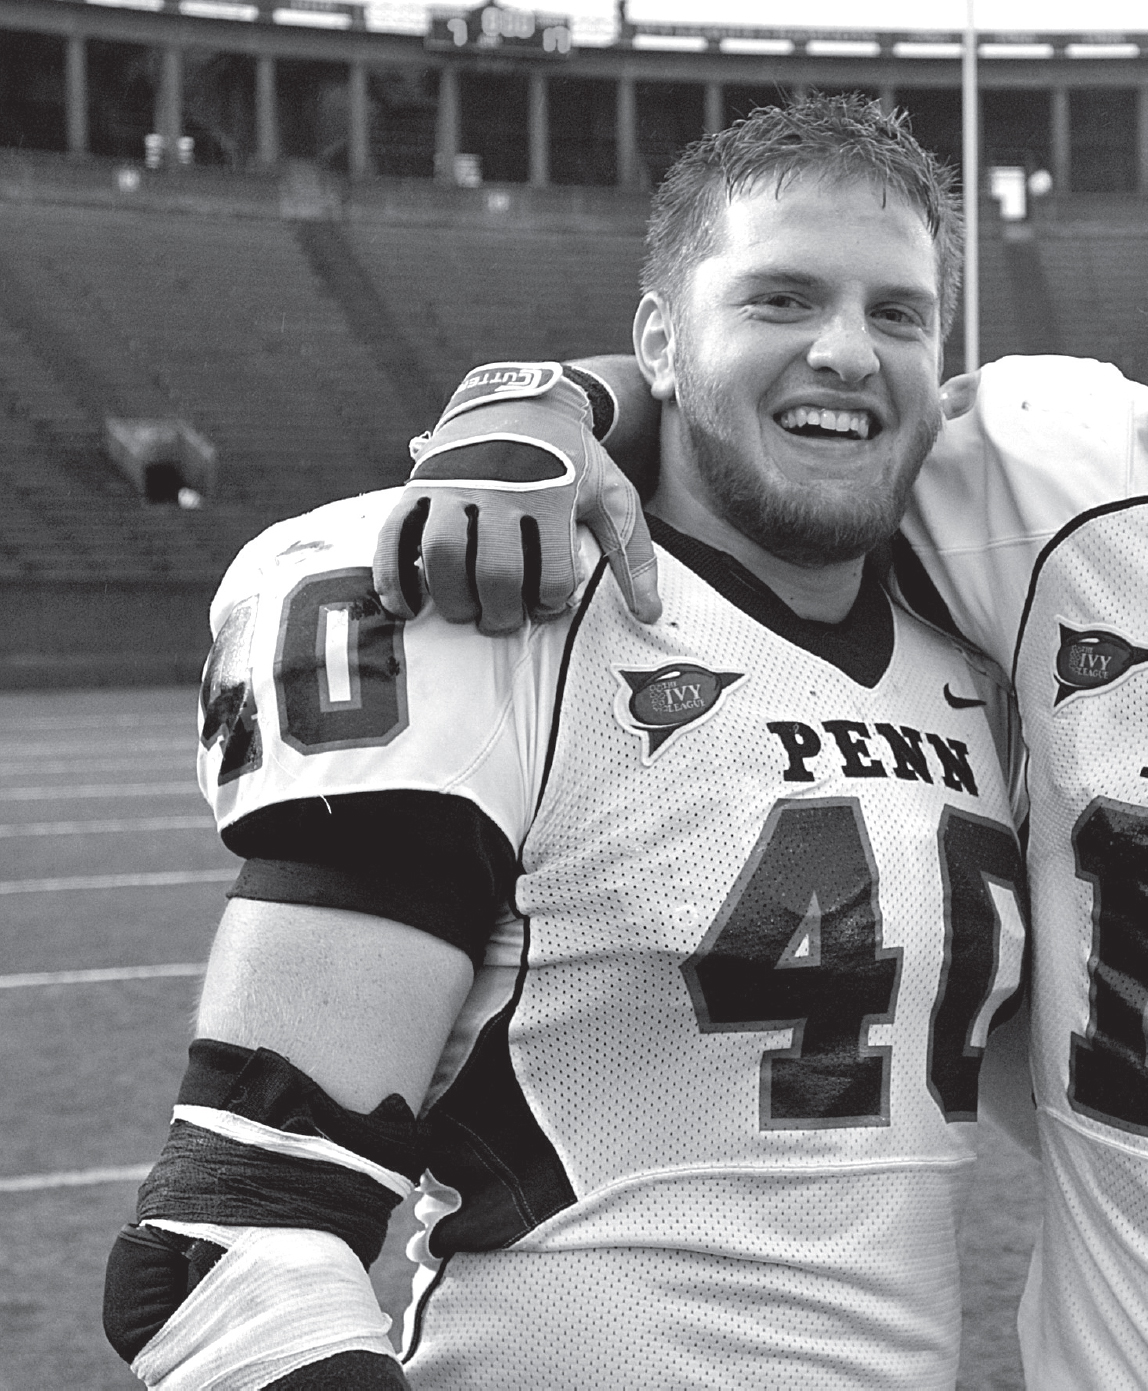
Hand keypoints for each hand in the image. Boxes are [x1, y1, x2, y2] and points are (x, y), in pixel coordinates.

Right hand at [374, 364, 660, 633]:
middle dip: (500, 613)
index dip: (551, 602)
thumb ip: (634, 556)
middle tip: (502, 618)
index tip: (547, 601)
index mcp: (553, 494)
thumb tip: (650, 614)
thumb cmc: (573, 460)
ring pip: (442, 560)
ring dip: (453, 601)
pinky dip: (393, 579)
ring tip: (466, 611)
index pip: (552, 576)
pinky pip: (395, 538)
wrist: (521, 400)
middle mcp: (501, 488)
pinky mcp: (419, 485)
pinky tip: (406, 606)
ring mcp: (455, 485)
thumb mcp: (612, 497)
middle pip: (496, 575)